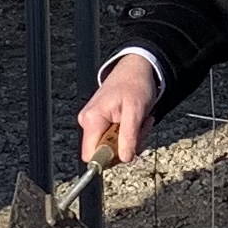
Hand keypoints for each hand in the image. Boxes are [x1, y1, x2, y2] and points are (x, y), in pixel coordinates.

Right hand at [71, 54, 155, 168]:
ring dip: (129, 139)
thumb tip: (124, 158)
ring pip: (110, 147)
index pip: (91, 155)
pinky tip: (133, 121)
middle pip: (103, 152)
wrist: (135, 68)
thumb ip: (129, 136)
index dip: (109, 158)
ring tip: (138, 121)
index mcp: (92, 119)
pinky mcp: (99, 123)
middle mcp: (87, 122)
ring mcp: (92, 123)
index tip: (128, 148)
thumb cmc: (135, 84)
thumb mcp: (136, 111)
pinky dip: (127, 134)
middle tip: (140, 129)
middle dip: (125, 146)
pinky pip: (112, 139)